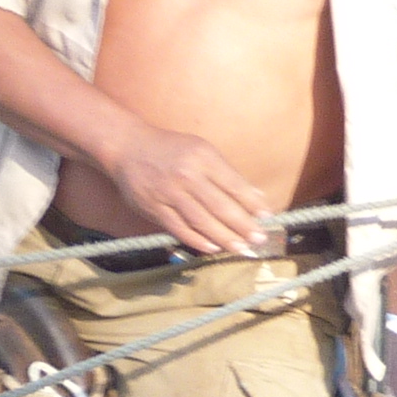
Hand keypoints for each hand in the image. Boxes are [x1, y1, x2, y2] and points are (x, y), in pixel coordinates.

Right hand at [105, 125, 276, 258]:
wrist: (129, 147)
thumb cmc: (171, 150)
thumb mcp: (201, 151)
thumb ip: (227, 175)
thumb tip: (256, 197)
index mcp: (203, 157)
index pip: (233, 185)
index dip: (252, 203)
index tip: (268, 217)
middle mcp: (187, 175)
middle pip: (220, 206)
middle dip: (243, 225)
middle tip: (259, 239)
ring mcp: (170, 193)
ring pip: (202, 221)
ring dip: (225, 237)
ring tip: (242, 248)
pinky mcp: (155, 208)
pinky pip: (180, 228)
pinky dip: (198, 240)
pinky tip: (213, 248)